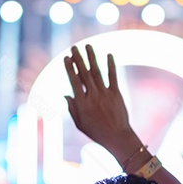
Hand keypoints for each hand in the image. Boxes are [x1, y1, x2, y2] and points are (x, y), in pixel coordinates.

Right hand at [64, 45, 142, 163]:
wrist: (117, 137)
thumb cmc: (96, 132)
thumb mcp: (80, 123)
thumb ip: (72, 108)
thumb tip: (65, 95)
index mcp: (82, 104)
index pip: (74, 82)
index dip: (70, 69)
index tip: (66, 58)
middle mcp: (93, 96)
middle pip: (84, 74)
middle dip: (78, 59)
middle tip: (74, 47)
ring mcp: (105, 94)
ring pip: (97, 72)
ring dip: (92, 58)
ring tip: (88, 46)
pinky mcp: (116, 94)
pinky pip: (113, 77)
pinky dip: (111, 65)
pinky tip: (109, 55)